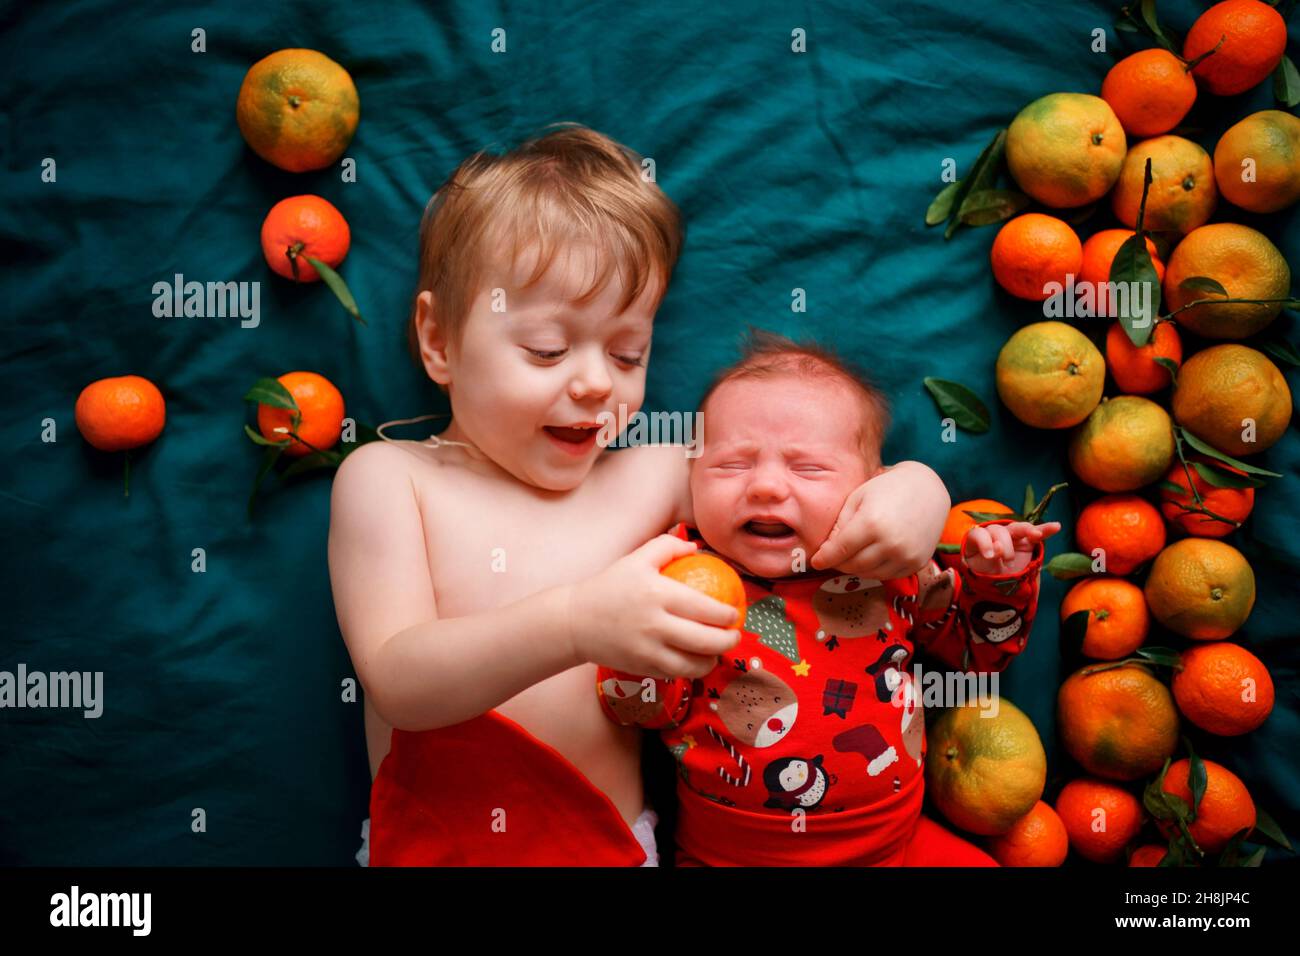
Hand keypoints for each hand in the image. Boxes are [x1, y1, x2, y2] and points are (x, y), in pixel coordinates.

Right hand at [566, 533, 741, 679]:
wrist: (575, 621)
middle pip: (706, 640)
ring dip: (713, 660)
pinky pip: (676, 673)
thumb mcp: (636, 558)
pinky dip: (691, 670)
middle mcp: (655, 624)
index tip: (734, 613)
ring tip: (718, 652)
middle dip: (729, 641)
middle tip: (735, 635)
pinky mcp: (642, 667)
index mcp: (657, 594)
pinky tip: (697, 661)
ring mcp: (649, 650)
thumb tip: (697, 548)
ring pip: (694, 665)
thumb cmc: (609, 586)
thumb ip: (668, 546)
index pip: (705, 608)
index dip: (727, 614)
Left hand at [810, 461, 950, 577]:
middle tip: (833, 556)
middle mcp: (891, 543)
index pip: (840, 550)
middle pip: (853, 565)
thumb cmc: (886, 489)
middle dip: (839, 563)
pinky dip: (875, 569)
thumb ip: (839, 526)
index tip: (815, 561)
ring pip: (869, 573)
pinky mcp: (917, 563)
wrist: (927, 489)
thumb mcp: (857, 498)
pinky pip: (888, 575)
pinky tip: (872, 556)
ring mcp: (906, 555)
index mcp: (872, 523)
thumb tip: (825, 551)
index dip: (824, 558)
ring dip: (856, 567)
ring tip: (852, 554)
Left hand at [963, 521, 1060, 574]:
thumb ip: (988, 559)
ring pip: (1019, 528)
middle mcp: (994, 534)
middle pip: (1000, 530)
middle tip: (1007, 561)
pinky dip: (1046, 530)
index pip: (979, 534)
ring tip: (1036, 535)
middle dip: (1004, 545)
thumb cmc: (986, 574)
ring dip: (1028, 530)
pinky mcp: (1027, 541)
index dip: (984, 543)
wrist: (998, 582)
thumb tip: (997, 549)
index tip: (990, 556)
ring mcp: (1012, 536)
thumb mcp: (981, 570)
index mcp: (978, 540)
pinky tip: (1056, 527)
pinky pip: (1036, 533)